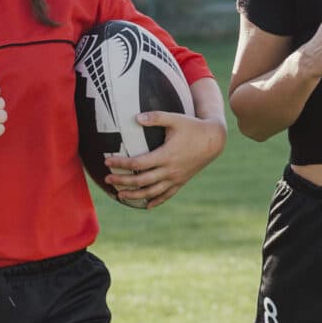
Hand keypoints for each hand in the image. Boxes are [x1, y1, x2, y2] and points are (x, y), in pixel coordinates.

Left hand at [105, 112, 224, 208]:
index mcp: (165, 155)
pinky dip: (155, 201)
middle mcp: (169, 170)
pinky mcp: (181, 182)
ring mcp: (175, 178)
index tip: (107, 161)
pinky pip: (167, 195)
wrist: (213, 141)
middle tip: (108, 179)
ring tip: (120, 195)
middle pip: (141, 180)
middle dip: (122, 181)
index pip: (138, 163)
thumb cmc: (192, 127)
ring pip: (152, 192)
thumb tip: (136, 117)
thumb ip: (156, 117)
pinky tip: (146, 205)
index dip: (121, 164)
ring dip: (134, 195)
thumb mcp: (175, 118)